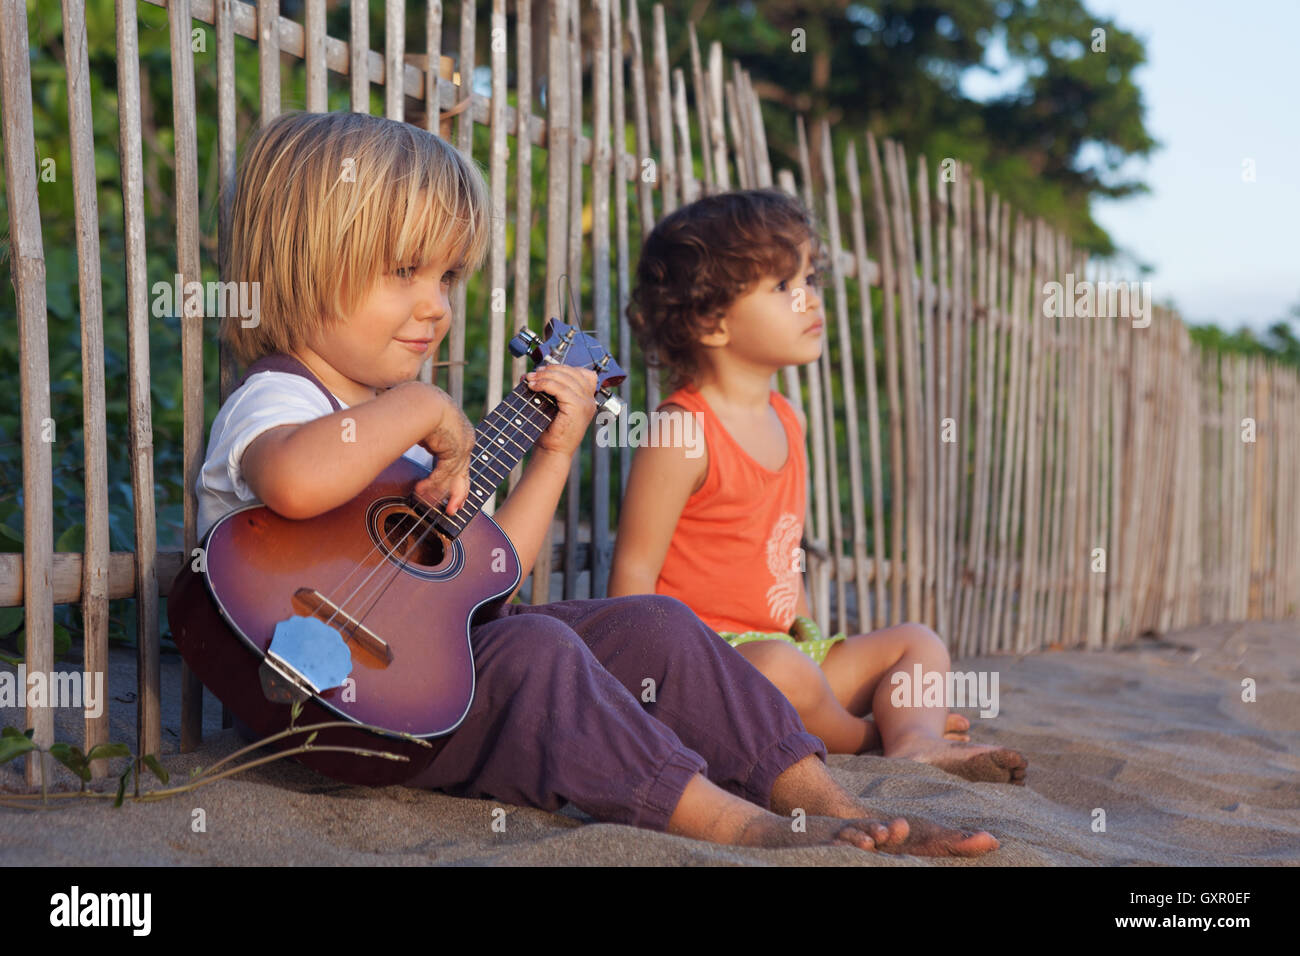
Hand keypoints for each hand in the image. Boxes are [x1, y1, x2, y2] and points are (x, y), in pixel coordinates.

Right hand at [414, 387, 475, 514]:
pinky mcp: (458, 448)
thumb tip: (407, 445)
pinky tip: (419, 491)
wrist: (418, 400)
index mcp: (458, 428)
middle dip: (458, 493)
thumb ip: (422, 438)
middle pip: (463, 470)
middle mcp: (465, 436)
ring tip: (425, 502)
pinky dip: (433, 483)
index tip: (451, 494)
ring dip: (438, 490)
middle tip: (452, 511)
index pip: (459, 458)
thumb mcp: (419, 424)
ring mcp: (464, 442)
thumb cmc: (411, 407)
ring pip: (454, 474)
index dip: (453, 477)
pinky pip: (446, 472)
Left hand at [522, 365, 598, 458]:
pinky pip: (561, 388)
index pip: (580, 372)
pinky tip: (534, 386)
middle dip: (549, 370)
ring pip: (565, 379)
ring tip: (530, 380)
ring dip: (544, 376)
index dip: (560, 368)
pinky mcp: (578, 408)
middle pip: (572, 372)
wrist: (553, 451)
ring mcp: (586, 404)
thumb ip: (549, 389)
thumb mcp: (551, 405)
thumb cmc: (551, 431)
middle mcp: (590, 400)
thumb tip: (531, 374)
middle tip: (532, 375)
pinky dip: (545, 384)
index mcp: (587, 398)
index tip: (542, 371)